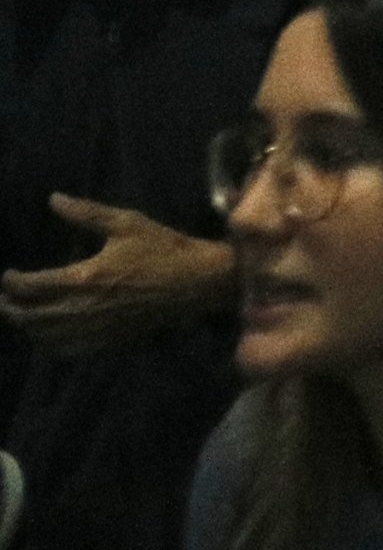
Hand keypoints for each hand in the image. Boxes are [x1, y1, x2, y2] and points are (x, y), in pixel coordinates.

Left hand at [0, 198, 234, 354]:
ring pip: (43, 336)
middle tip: (4, 299)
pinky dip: (49, 345)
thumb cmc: (162, 248)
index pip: (32, 286)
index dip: (12, 282)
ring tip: (21, 315)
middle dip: (10, 308)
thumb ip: (86, 213)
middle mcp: (83, 308)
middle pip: (30, 316)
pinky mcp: (106, 341)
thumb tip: (53, 199)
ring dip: (26, 327)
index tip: (8, 275)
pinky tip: (47, 336)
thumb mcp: (126, 223)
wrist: (196, 282)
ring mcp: (94, 329)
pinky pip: (66, 351)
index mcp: (85, 277)